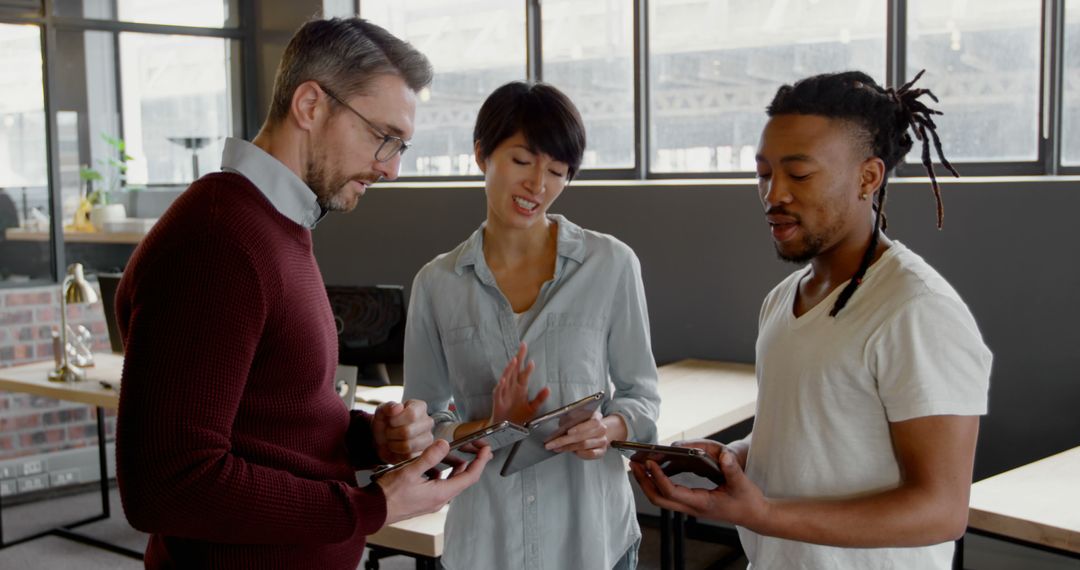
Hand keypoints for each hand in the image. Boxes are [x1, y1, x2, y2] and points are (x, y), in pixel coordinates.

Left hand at [373, 399, 434, 463]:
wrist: (381, 440)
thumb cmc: (385, 423)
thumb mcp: (381, 412)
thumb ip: (387, 407)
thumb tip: (398, 407)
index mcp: (420, 407)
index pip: (412, 414)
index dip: (396, 420)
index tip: (390, 421)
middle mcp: (428, 422)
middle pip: (408, 431)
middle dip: (392, 433)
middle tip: (388, 431)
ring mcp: (428, 438)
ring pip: (408, 445)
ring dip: (393, 444)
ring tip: (392, 439)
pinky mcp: (424, 453)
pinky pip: (408, 456)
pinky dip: (397, 453)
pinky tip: (397, 448)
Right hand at [377, 439, 491, 524]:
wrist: (373, 510)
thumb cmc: (388, 495)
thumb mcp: (409, 471)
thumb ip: (429, 457)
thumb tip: (444, 444)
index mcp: (441, 493)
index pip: (470, 476)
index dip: (481, 462)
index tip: (486, 450)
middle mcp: (439, 499)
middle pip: (462, 478)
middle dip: (468, 461)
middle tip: (472, 447)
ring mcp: (432, 501)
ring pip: (450, 480)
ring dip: (451, 466)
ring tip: (445, 452)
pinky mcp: (424, 500)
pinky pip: (438, 484)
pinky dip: (438, 472)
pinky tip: (427, 464)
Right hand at [490, 342, 548, 425]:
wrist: (506, 429)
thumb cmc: (517, 416)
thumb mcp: (532, 408)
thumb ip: (540, 398)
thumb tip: (548, 388)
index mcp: (520, 388)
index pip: (524, 373)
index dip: (527, 365)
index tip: (531, 358)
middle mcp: (512, 387)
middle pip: (515, 369)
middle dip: (519, 358)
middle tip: (523, 346)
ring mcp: (504, 393)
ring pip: (506, 378)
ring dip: (510, 369)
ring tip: (514, 360)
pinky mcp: (498, 401)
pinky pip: (498, 392)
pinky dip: (500, 386)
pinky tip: (503, 380)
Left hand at [544, 412, 624, 459]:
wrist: (596, 430)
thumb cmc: (582, 423)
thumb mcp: (574, 416)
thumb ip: (568, 419)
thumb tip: (560, 427)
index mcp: (596, 417)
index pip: (591, 422)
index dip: (579, 428)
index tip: (568, 432)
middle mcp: (601, 429)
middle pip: (583, 436)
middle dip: (565, 441)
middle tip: (552, 443)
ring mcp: (602, 441)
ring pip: (584, 446)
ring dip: (568, 447)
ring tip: (557, 447)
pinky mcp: (601, 451)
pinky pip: (590, 454)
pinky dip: (579, 453)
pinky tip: (571, 451)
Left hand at [629, 446, 768, 527]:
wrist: (754, 515)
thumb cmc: (748, 501)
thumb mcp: (743, 484)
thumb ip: (732, 470)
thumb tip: (725, 456)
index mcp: (701, 503)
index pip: (671, 492)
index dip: (658, 478)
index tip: (649, 463)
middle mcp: (692, 507)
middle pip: (658, 499)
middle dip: (644, 482)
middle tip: (633, 464)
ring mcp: (690, 507)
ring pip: (661, 499)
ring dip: (648, 483)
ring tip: (638, 466)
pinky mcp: (692, 503)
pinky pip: (668, 495)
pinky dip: (658, 483)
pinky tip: (655, 471)